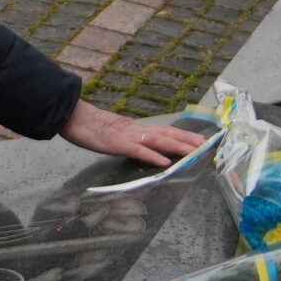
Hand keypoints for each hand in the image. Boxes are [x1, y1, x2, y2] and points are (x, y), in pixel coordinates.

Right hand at [60, 99, 208, 167]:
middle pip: (167, 134)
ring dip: (178, 146)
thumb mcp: (115, 133)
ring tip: (195, 152)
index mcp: (136, 128)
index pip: (165, 131)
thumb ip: (130, 140)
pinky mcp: (117, 143)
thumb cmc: (91, 127)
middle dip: (188, 140)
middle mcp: (136, 129)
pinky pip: (138, 151)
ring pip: (158, 141)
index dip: (184, 135)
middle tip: (207, 146)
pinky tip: (165, 162)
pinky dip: (153, 156)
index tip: (201, 140)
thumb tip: (143, 148)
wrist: (73, 117)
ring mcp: (128, 136)